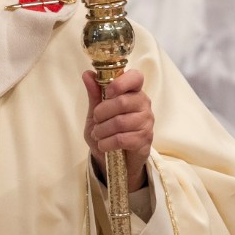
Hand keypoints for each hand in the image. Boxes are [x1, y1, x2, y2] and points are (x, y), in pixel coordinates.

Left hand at [81, 69, 152, 192]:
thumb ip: (95, 94)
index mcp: (133, 92)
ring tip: (97, 135)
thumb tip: (87, 74)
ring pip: (120, 122)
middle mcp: (143, 104)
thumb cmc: (106, 131)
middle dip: (101, 113)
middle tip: (96, 120)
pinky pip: (122, 139)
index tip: (108, 92)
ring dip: (102, 130)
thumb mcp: (96, 113)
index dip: (120, 82)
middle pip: (122, 102)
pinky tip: (103, 145)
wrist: (114, 160)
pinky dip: (107, 143)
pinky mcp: (145, 140)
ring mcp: (146, 122)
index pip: (136, 77)